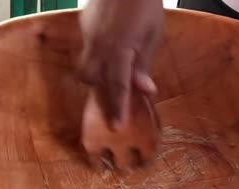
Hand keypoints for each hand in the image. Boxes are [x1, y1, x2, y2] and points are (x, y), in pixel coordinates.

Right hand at [78, 0, 163, 128]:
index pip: (117, 86)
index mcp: (119, 50)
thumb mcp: (153, 35)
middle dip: (100, 92)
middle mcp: (98, 45)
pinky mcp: (84, 24)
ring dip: (96, 74)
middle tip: (114, 99)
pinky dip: (97, 55)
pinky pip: (87, 48)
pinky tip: (110, 45)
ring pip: (85, 64)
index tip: (116, 127)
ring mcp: (88, 34)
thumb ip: (144, 64)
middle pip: (91, 79)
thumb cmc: (146, 4)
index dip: (118, 108)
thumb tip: (145, 90)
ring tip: (112, 73)